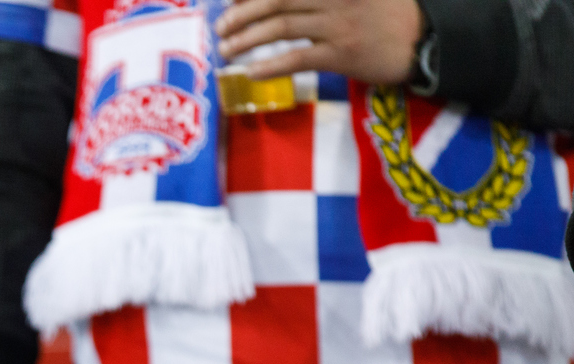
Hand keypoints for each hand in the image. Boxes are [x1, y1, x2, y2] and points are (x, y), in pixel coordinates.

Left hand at [214, 0, 423, 83]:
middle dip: (242, 13)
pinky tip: (250, 71)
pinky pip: (298, 58)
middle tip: (220, 26)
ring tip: (226, 49)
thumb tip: (279, 3)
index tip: (229, 0)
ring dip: (247, 39)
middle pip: (277, 0)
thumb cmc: (386, 12)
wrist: (426, 38)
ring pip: (282, 27)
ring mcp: (339, 24)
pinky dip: (270, 65)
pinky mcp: (342, 55)